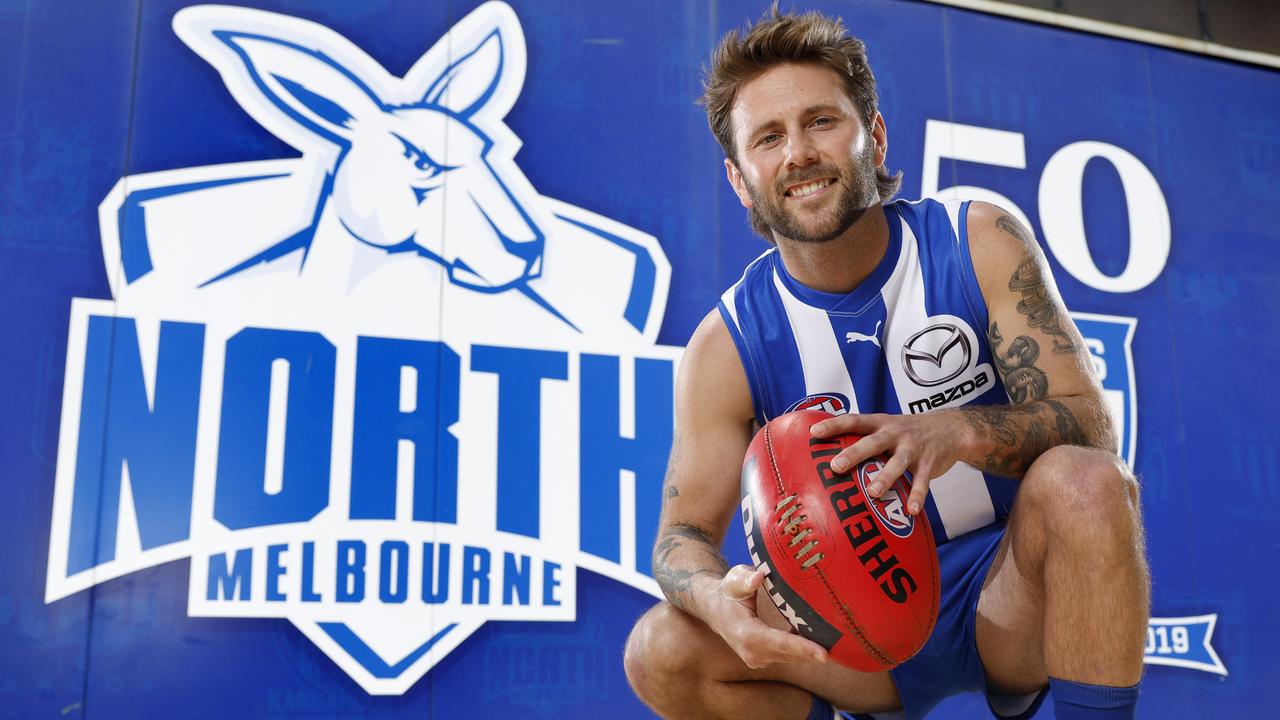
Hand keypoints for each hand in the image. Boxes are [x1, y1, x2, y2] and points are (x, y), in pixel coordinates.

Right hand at [706, 565, 827, 668]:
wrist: (714, 608)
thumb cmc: (728, 591)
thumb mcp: (734, 579)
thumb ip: (745, 579)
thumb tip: (759, 577)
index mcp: (747, 634)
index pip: (780, 643)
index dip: (803, 648)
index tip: (824, 654)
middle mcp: (752, 652)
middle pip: (790, 654)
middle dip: (814, 651)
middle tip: (841, 646)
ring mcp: (756, 659)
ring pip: (790, 658)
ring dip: (809, 651)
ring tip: (834, 642)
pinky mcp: (762, 660)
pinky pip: (786, 656)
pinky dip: (801, 650)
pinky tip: (817, 639)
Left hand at [809, 411, 969, 515]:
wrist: (951, 428)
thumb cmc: (907, 432)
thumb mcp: (887, 426)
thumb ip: (864, 438)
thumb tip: (829, 457)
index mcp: (880, 423)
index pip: (854, 420)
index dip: (834, 425)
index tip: (814, 432)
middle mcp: (895, 433)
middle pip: (872, 442)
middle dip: (854, 454)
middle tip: (836, 466)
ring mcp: (913, 448)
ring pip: (897, 463)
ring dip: (885, 478)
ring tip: (873, 493)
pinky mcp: (929, 463)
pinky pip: (922, 481)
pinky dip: (917, 496)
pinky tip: (911, 511)